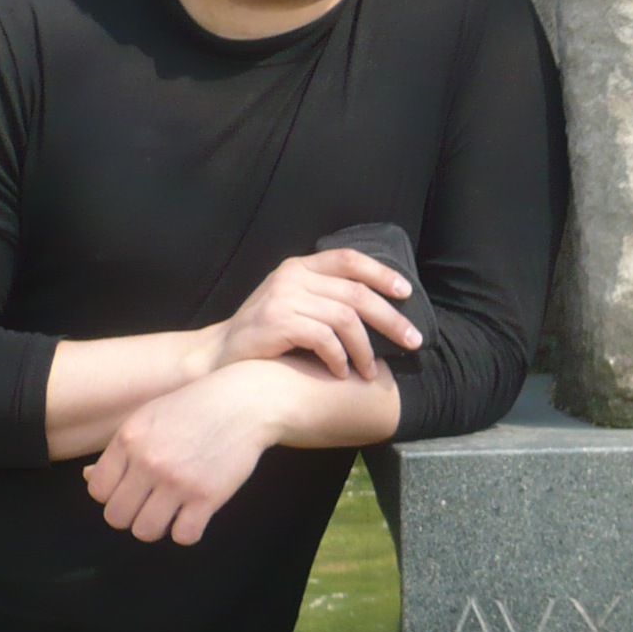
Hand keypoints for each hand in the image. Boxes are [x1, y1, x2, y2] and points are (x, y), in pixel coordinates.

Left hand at [83, 364, 295, 545]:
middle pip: (117, 517)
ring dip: (157, 527)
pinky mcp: (207, 496)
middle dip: (132, 515)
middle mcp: (148, 461)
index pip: (97, 490)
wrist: (245, 401)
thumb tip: (87, 479)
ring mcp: (177, 480)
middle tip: (152, 504)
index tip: (133, 488)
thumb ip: (120, 449)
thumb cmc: (195, 408)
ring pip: (145, 532)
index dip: (113, 495)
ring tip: (172, 512)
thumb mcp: (149, 418)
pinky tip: (195, 515)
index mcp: (128, 439)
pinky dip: (187, 532)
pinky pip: (183, 537)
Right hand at [208, 249, 421, 380]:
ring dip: (365, 349)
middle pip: (357, 293)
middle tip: (412, 341)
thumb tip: (377, 306)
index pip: (349, 259)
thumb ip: (323, 296)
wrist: (220, 356)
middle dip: (390, 319)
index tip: (407, 293)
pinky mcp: (277, 322)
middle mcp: (292, 276)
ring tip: (370, 371)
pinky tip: (342, 372)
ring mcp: (283, 297)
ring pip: (345, 318)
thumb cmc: (265, 335)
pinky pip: (324, 339)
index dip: (382, 273)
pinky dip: (339, 358)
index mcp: (300, 267)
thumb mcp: (292, 303)